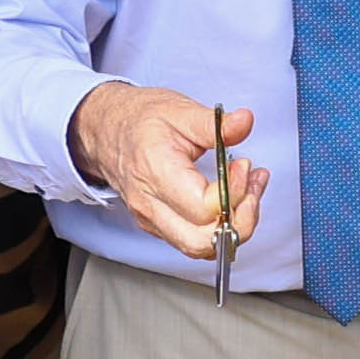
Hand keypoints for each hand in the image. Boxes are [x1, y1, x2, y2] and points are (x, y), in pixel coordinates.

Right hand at [73, 81, 260, 264]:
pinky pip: (195, 239)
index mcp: (156, 173)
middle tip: (252, 186)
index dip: (233, 191)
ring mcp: (152, 220)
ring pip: (201, 247)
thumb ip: (215, 123)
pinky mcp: (158, 225)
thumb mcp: (179, 110)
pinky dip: (221, 225)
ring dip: (234, 225)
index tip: (242, 165)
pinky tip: (234, 197)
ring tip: (250, 190)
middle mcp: (150, 205)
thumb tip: (244, 122)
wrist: (107, 131)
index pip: (203, 208)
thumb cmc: (139, 121)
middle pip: (203, 241)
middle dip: (240, 219)